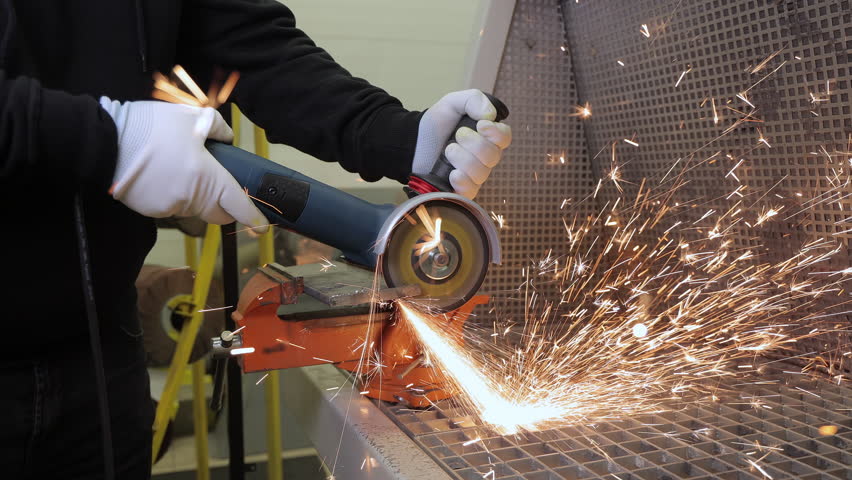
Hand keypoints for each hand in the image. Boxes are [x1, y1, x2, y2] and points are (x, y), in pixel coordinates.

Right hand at [99, 97, 267, 232]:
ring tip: (175, 163)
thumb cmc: (150, 127)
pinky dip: (171, 193)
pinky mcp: (149, 210)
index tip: (263, 227)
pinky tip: (158, 171)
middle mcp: (190, 198)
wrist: (103, 140)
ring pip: (192, 207)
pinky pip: (170, 205)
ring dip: (192, 192)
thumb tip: (226, 139)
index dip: (253, 216)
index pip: (237, 204)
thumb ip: (217, 128)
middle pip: (217, 212)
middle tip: (215, 180)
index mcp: (207, 177)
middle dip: (223, 203)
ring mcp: (168, 207)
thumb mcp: (190, 117)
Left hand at [412, 89, 511, 198]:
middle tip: (456, 135)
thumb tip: (490, 115)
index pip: (505, 137)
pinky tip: (452, 173)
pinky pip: (470, 190)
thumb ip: (474, 100)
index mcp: (487, 136)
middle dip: (473, 143)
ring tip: (447, 151)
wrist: (411, 143)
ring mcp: (474, 175)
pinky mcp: (462, 190)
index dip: (496, 132)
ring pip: (481, 172)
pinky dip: (461, 180)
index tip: (481, 125)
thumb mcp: (453, 103)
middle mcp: (484, 158)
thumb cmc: (435, 125)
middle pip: (493, 156)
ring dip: (462, 158)